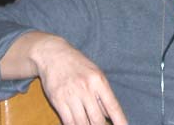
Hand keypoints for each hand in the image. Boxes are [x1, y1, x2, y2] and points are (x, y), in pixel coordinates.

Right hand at [2, 32, 127, 124]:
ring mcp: (71, 94)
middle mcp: (86, 88)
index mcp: (98, 80)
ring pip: (82, 123)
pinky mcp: (57, 100)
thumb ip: (102, 95)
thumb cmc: (78, 65)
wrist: (53, 55)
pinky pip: (68, 121)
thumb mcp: (95, 74)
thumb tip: (109, 116)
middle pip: (97, 119)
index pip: (112, 106)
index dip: (120, 120)